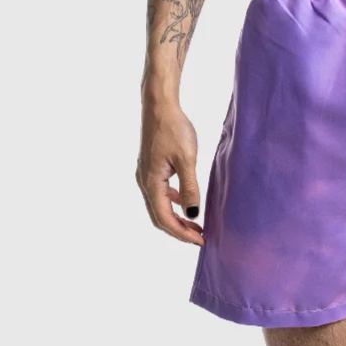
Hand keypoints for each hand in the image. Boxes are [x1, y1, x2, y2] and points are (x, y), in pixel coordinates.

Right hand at [137, 97, 202, 245]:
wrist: (159, 106)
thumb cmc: (173, 128)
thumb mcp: (187, 159)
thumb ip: (190, 188)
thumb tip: (193, 214)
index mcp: (151, 182)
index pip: (164, 218)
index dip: (182, 233)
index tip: (201, 240)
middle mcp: (144, 182)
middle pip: (159, 217)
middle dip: (179, 230)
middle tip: (200, 237)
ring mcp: (146, 175)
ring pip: (159, 206)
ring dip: (177, 218)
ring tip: (197, 225)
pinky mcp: (151, 169)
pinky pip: (160, 194)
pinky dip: (174, 204)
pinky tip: (187, 203)